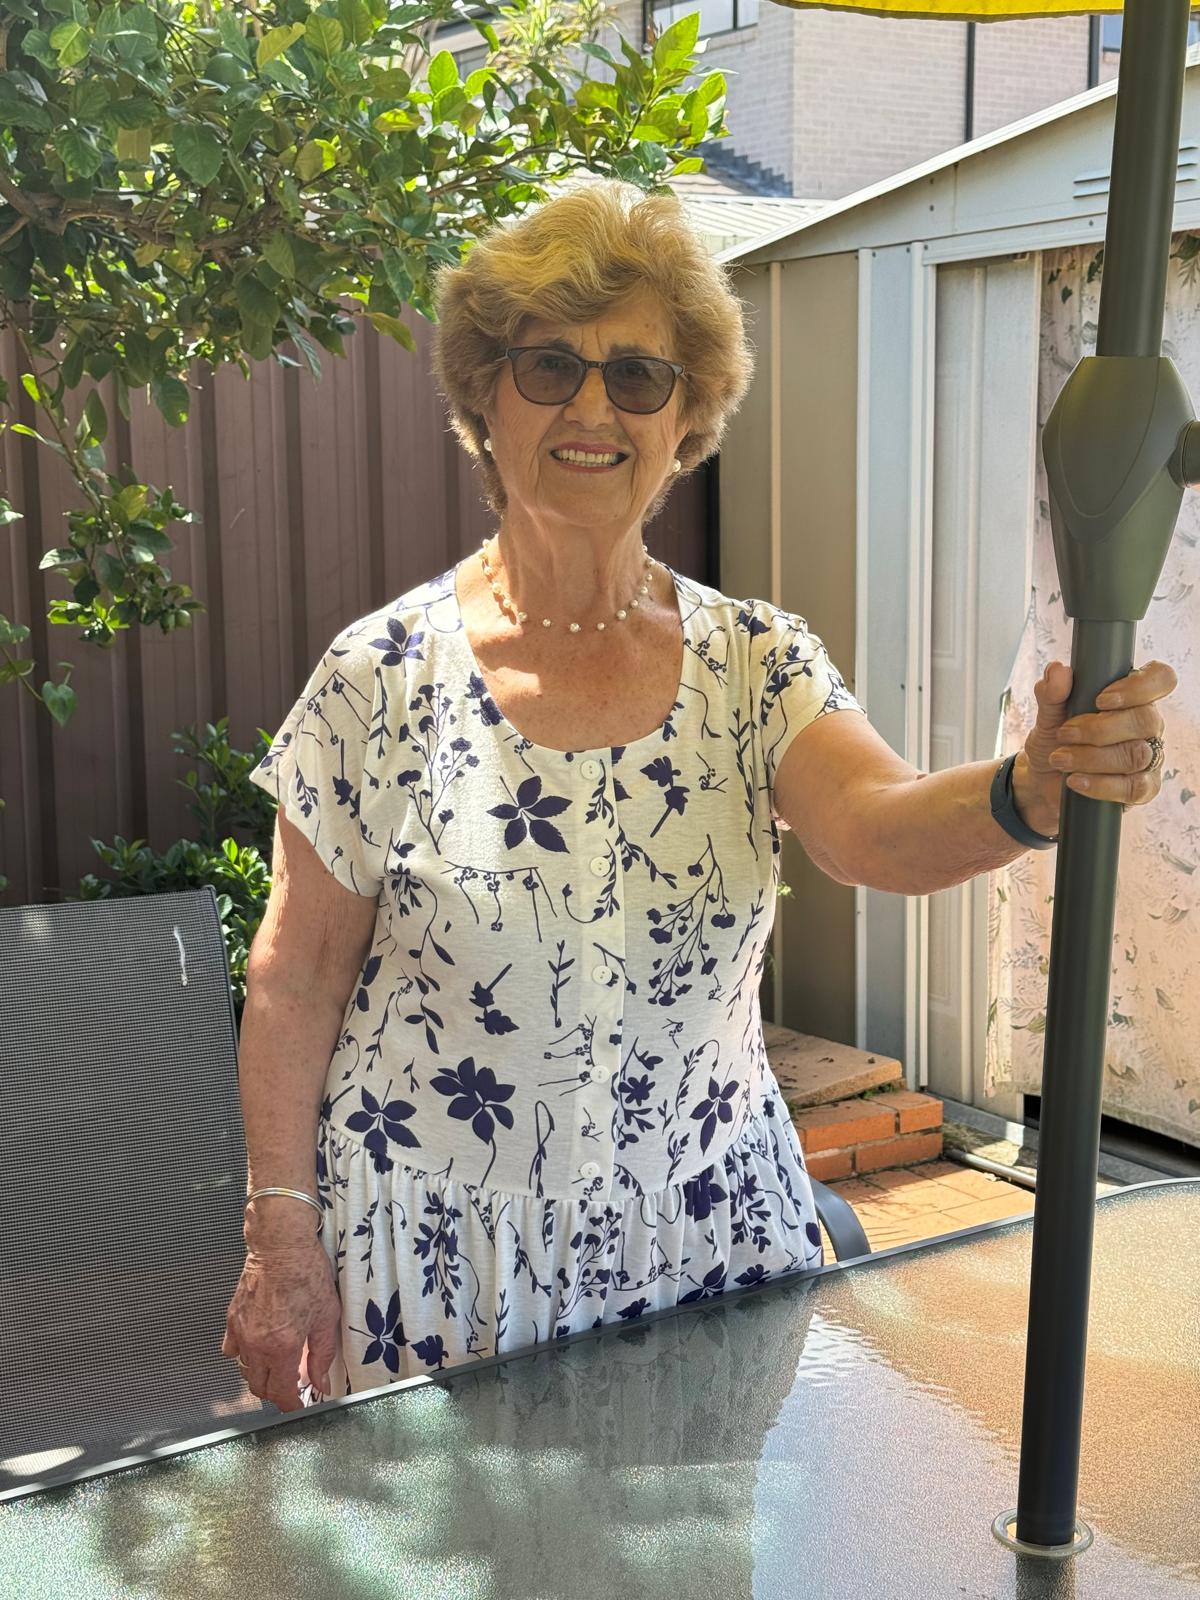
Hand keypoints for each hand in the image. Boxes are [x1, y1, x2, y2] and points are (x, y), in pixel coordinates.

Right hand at [222, 1238, 341, 1412]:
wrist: (281, 1245)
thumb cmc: (306, 1273)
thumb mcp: (326, 1316)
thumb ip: (323, 1355)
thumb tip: (320, 1382)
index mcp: (282, 1347)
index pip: (281, 1393)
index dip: (291, 1405)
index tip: (299, 1405)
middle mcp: (256, 1345)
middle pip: (259, 1388)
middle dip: (277, 1392)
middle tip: (293, 1385)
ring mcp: (240, 1332)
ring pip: (243, 1371)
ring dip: (260, 1375)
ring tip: (277, 1366)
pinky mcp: (231, 1319)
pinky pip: (231, 1350)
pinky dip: (243, 1356)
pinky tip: (258, 1346)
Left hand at [1018, 658, 1176, 825]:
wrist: (1043, 782)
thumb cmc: (1055, 742)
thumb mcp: (1048, 716)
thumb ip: (1052, 693)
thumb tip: (1057, 669)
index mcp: (1132, 697)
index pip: (1160, 679)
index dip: (1139, 687)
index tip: (1101, 700)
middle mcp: (1147, 725)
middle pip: (1146, 720)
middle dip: (1099, 729)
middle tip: (1064, 734)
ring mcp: (1149, 757)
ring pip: (1138, 755)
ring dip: (1092, 757)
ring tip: (1060, 759)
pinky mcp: (1143, 788)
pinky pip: (1135, 788)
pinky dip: (1101, 785)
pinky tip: (1076, 780)